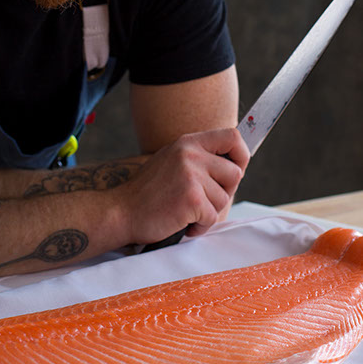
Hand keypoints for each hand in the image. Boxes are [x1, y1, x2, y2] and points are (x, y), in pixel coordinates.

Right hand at [120, 128, 249, 244]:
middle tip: (202, 201)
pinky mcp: (191, 198)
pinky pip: (213, 217)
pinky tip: (182, 222)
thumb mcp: (173, 161)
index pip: (232, 137)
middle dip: (224, 193)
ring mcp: (191, 175)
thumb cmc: (149, 193)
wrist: (121, 212)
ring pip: (225, 198)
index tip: (236, 169)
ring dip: (209, 212)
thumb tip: (234, 165)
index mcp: (188, 142)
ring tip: (186, 212)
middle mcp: (191, 154)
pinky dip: (200, 226)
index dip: (241, 155)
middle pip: (235, 173)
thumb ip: (199, 158)